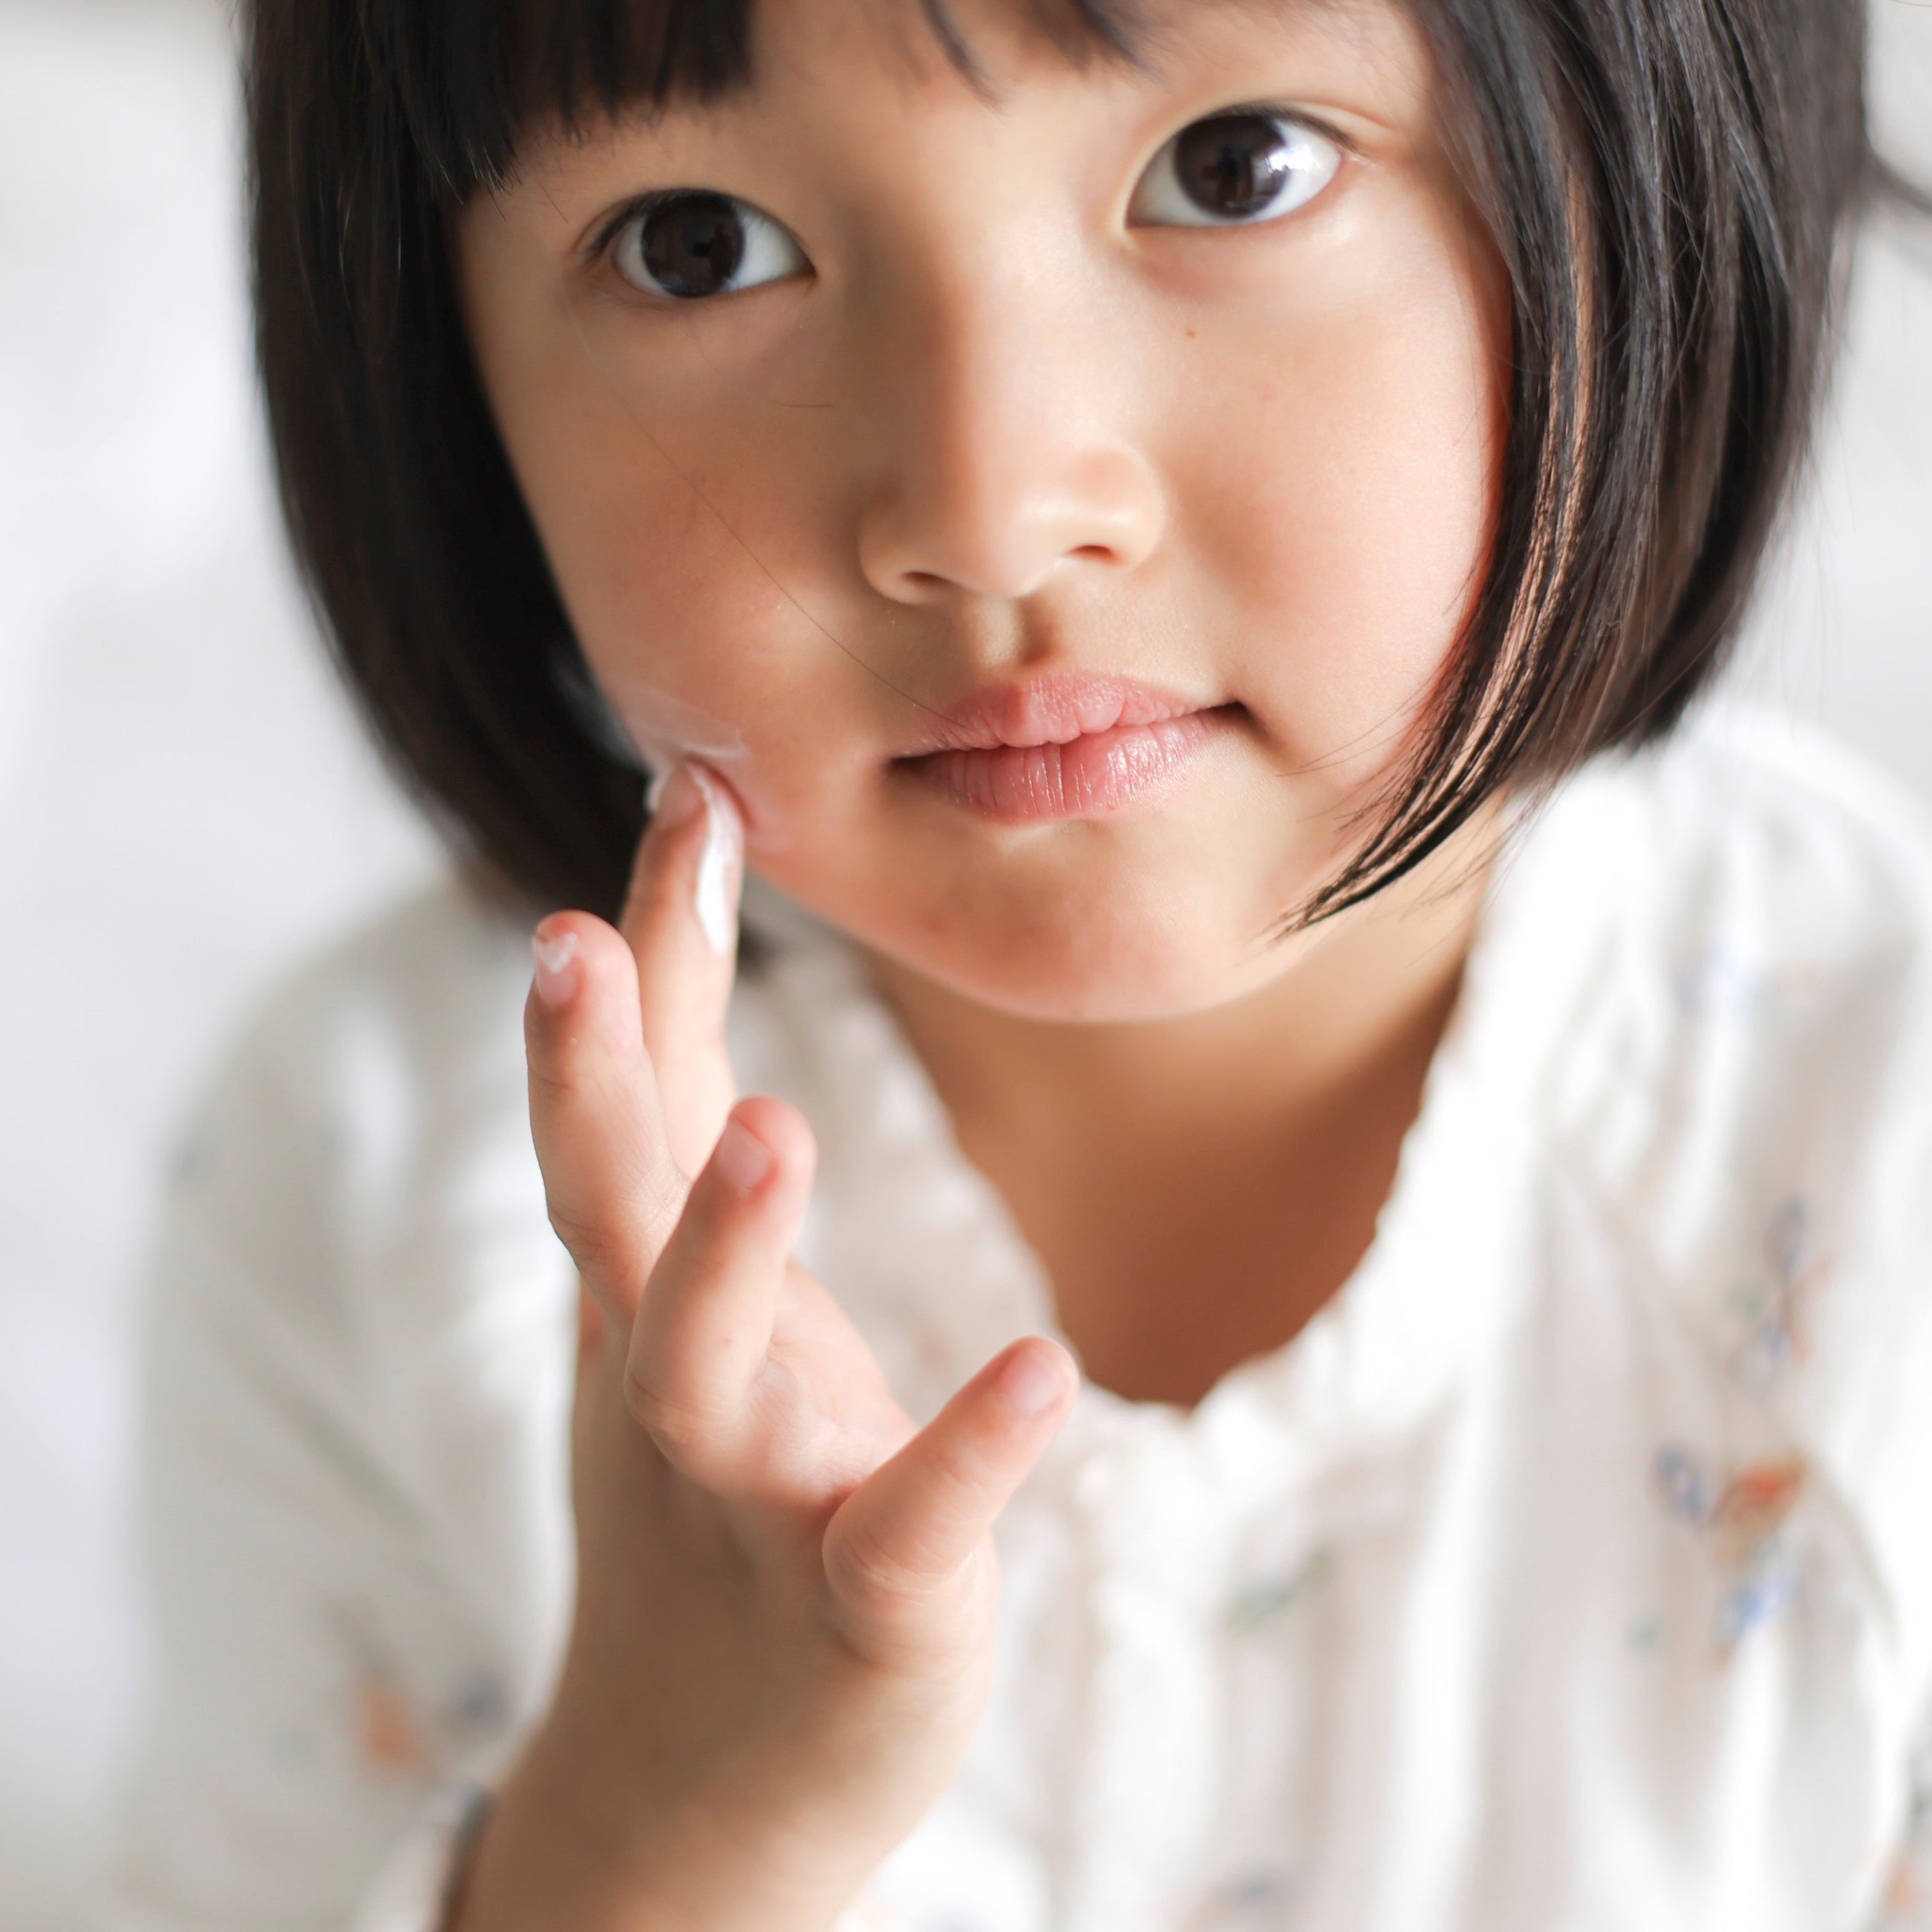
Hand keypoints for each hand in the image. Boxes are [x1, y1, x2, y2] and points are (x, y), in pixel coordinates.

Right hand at [453, 764, 1079, 1931]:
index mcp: (649, 1297)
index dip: (648, 955)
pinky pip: (911, 1524)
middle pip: (610, 1209)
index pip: (634, 1101)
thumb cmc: (713, 1516)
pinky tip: (1039, 1374)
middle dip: (584, 1070)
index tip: (688, 791)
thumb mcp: (686, 1333)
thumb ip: (692, 1190)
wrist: (699, 1789)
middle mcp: (678, 1378)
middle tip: (572, 934)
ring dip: (724, 1248)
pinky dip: (964, 1451)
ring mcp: (756, 1495)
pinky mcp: (859, 1605)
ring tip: (770, 1127)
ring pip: (708, 1366)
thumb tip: (691, 1018)